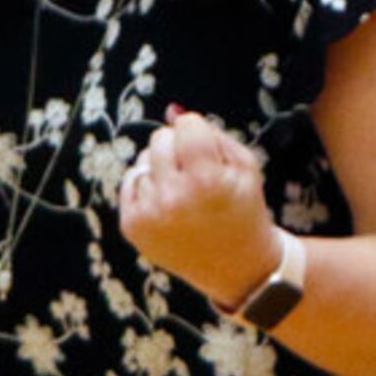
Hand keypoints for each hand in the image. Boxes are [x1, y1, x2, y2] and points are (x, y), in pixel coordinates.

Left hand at [117, 111, 282, 310]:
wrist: (235, 266)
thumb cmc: (242, 207)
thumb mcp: (245, 165)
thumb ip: (212, 131)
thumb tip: (172, 110)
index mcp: (206, 180)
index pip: (186, 124)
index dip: (200, 134)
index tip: (209, 152)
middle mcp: (174, 197)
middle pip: (160, 138)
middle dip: (179, 148)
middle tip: (197, 173)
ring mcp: (150, 214)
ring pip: (144, 160)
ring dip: (163, 169)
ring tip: (184, 193)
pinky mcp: (132, 226)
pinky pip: (130, 181)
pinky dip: (147, 186)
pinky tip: (167, 204)